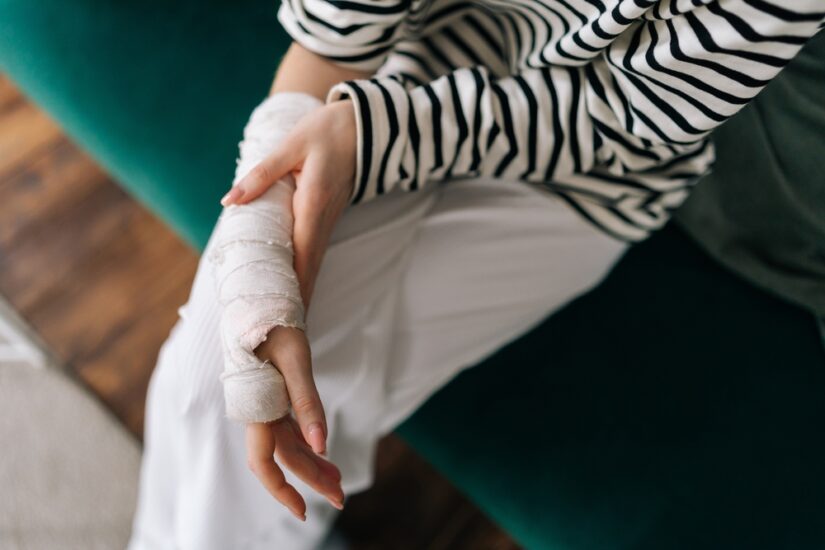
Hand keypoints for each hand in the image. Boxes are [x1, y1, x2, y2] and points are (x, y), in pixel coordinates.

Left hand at [221, 99, 356, 309]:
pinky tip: (296, 289)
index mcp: (313, 202)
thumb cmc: (327, 132)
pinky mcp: (327, 219)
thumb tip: (229, 200)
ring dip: (303, 291)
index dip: (294, 285)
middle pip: (310, 267)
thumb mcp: (292, 144)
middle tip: (285, 334)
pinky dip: (306, 274)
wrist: (365, 127)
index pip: (302, 253)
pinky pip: (316, 253)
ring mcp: (328, 221)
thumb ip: (261, 174)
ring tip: (288, 322)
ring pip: (314, 263)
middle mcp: (323, 218)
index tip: (286, 313)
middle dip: (299, 300)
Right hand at [246, 326, 343, 519]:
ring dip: (313, 465)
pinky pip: (292, 430)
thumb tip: (322, 445)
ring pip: (290, 446)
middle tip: (341, 499)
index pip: (265, 462)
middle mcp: (260, 412)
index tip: (304, 511)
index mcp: (258, 407)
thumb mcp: (297, 362)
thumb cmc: (276, 326)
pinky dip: (310, 444)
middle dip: (311, 480)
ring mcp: (268, 407)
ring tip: (339, 482)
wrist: (262, 302)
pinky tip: (324, 454)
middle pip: (285, 458)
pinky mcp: (276, 399)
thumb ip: (308, 404)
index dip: (282, 489)